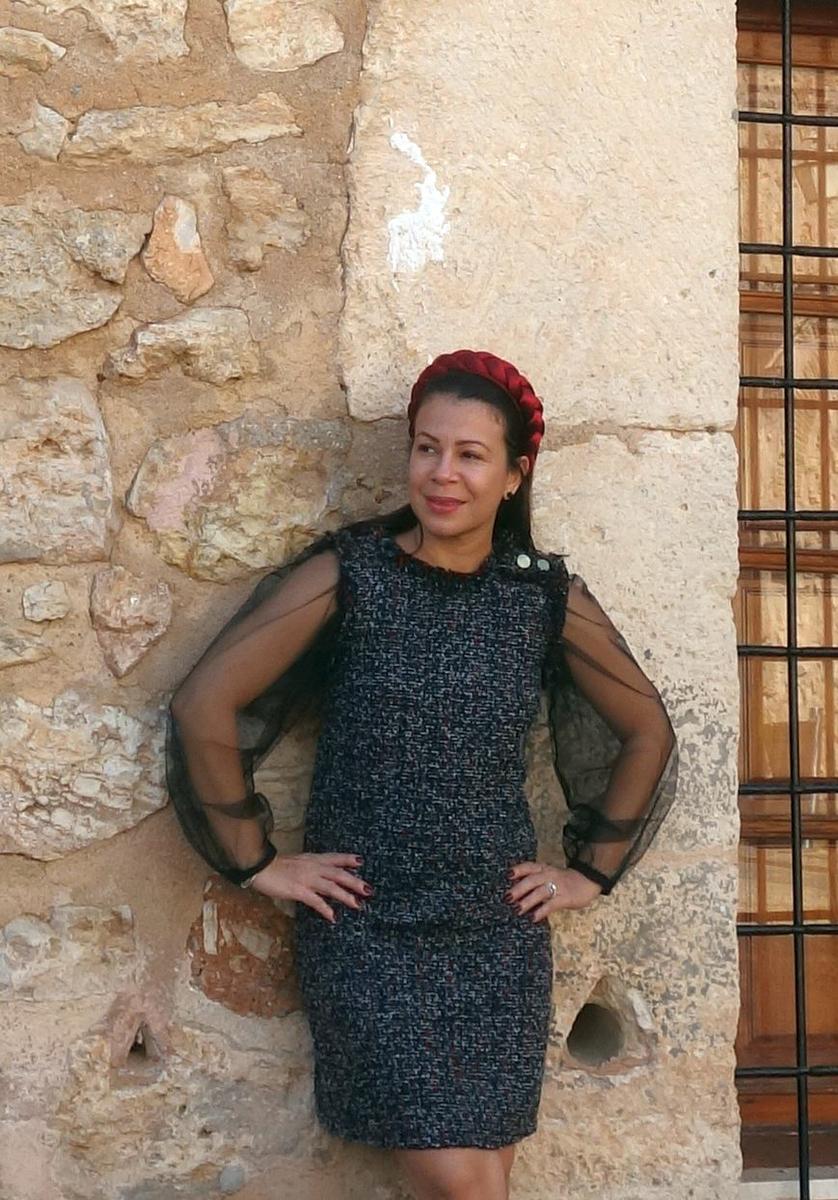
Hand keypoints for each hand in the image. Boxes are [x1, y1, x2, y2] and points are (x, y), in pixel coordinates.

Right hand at [249, 852, 371, 922]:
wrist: (260, 866)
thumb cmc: (276, 866)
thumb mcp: (297, 862)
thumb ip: (310, 866)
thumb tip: (320, 873)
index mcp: (313, 859)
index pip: (334, 858)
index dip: (348, 859)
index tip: (361, 862)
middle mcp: (313, 867)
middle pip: (339, 873)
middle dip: (355, 882)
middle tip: (369, 890)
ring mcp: (307, 879)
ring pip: (332, 887)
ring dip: (346, 896)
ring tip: (358, 904)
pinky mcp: (299, 890)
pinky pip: (316, 901)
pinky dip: (326, 909)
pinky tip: (333, 917)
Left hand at [505, 862, 602, 918]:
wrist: (588, 879)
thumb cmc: (564, 879)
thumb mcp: (549, 874)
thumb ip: (534, 879)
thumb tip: (514, 886)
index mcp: (544, 868)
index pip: (529, 866)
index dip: (518, 870)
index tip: (507, 876)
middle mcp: (549, 875)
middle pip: (531, 880)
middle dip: (518, 889)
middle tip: (507, 898)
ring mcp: (558, 886)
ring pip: (540, 892)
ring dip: (527, 901)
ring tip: (517, 910)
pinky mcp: (565, 898)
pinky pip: (552, 904)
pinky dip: (542, 911)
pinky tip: (533, 918)